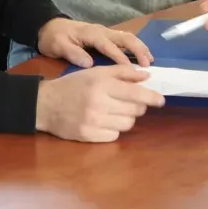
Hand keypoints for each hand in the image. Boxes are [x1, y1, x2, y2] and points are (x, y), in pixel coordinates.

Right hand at [35, 67, 164, 142]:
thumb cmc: (74, 85)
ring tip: (115, 111)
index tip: (161, 100)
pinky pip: (114, 135)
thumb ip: (122, 72)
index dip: (151, 97)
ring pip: (127, 124)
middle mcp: (99, 103)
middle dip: (137, 106)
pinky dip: (114, 129)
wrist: (46, 104)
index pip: (135, 93)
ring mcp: (94, 122)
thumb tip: (146, 76)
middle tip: (130, 102)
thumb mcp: (96, 72)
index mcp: (102, 85)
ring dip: (126, 118)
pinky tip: (105, 121)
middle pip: (134, 110)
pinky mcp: (89, 136)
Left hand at [37, 18, 152, 67]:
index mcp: (91, 34)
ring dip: (140, 47)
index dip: (120, 58)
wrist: (49, 27)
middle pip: (124, 38)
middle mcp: (101, 31)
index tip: (131, 70)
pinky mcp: (105, 36)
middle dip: (138, 50)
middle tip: (147, 64)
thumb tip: (89, 63)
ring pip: (127, 37)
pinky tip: (141, 57)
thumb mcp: (58, 46)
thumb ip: (73, 53)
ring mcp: (105, 32)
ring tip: (150, 61)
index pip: (109, 46)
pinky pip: (124, 40)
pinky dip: (135, 47)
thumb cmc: (54, 38)